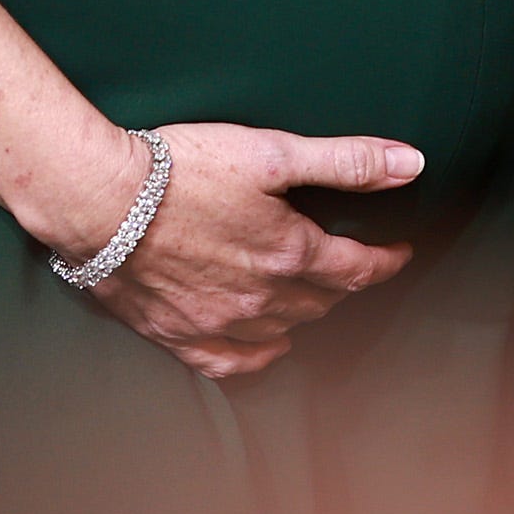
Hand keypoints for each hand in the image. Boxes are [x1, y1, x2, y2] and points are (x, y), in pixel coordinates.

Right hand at [65, 123, 423, 380]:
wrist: (102, 201)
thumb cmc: (183, 168)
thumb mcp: (272, 151)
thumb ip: (346, 160)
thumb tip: (411, 164)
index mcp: (291, 252)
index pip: (357, 267)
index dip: (385, 260)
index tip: (399, 252)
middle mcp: (262, 299)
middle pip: (322, 299)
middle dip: (345, 281)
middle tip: (353, 263)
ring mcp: (221, 324)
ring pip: (284, 328)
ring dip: (307, 312)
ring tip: (315, 294)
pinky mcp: (181, 336)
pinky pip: (235, 362)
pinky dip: (259, 353)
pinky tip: (266, 344)